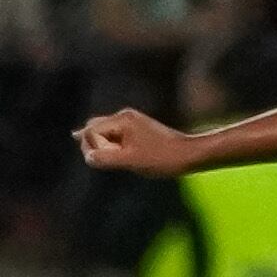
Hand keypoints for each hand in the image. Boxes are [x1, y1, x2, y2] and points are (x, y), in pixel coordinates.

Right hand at [74, 109, 195, 176]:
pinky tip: (110, 152)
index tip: (113, 159)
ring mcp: (131, 121)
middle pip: (93, 127)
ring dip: (103, 146)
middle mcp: (124, 116)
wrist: (188, 154)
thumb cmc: (161, 158)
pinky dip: (111, 145)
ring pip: (104, 131)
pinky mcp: (137, 128)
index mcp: (122, 119)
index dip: (95, 148)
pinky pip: (115, 134)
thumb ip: (105, 158)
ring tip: (113, 160)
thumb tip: (88, 157)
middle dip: (93, 144)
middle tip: (105, 160)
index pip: (91, 132)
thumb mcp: (130, 160)